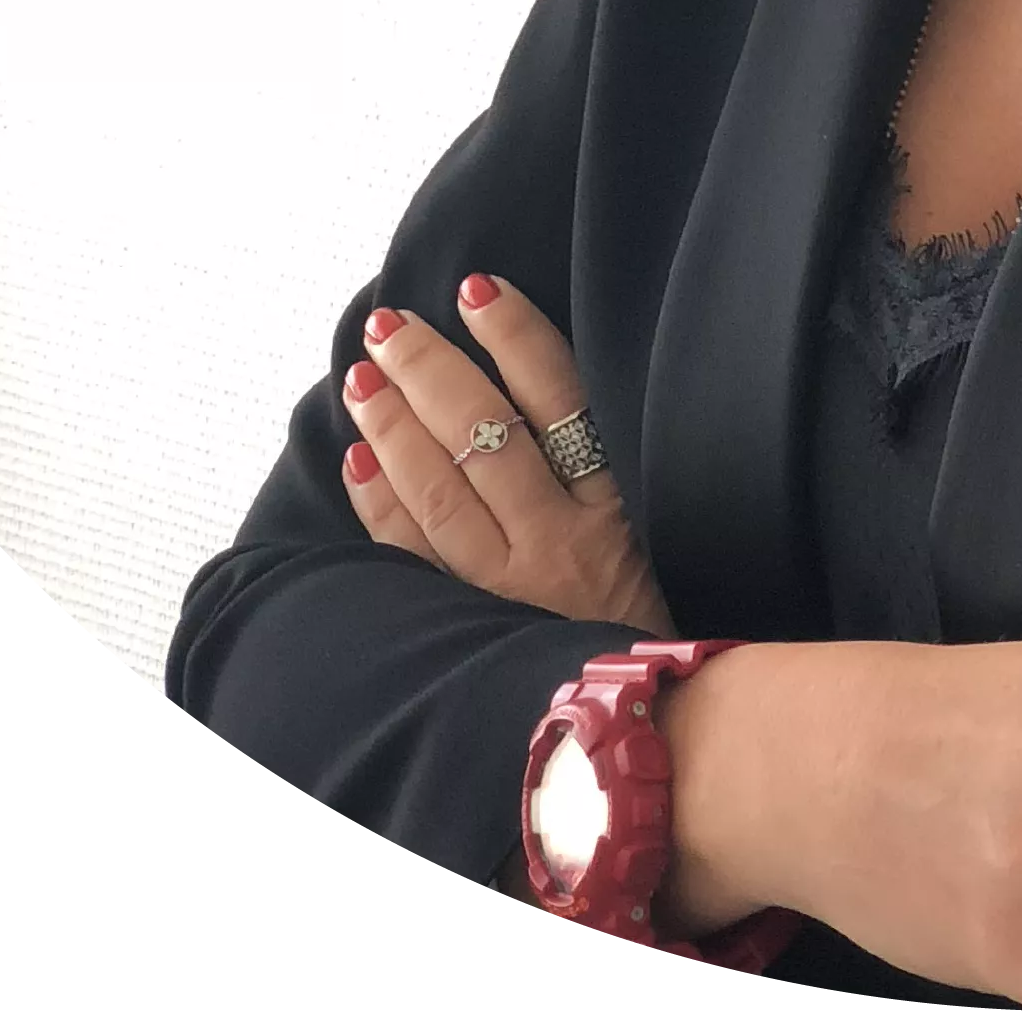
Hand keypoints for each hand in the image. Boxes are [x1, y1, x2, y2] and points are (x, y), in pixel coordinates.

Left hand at [338, 275, 677, 636]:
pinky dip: (381, 506)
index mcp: (616, 506)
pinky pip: (413, 557)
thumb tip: (548, 396)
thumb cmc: (660, 630)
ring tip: (362, 377)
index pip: (559, 396)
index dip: (514, 334)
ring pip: (439, 489)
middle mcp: (559, 541)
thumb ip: (613, 477)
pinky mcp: (472, 627)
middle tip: (388, 325)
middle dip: (430, 370)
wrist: (655, 734)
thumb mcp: (664, 544)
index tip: (476, 288)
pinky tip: (357, 463)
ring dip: (393, 426)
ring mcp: (508, 587)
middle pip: (484, 433)